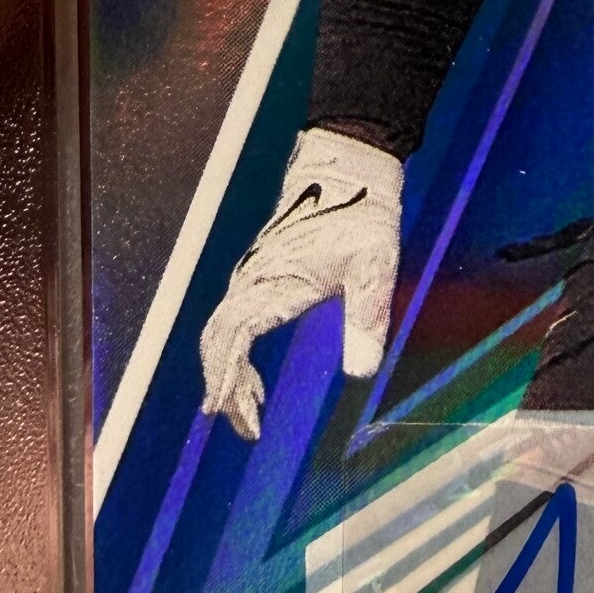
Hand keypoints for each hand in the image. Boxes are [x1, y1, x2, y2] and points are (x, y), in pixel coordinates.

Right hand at [199, 128, 403, 440]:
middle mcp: (253, 280)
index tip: (231, 416)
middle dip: (225, 386)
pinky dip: (233, 351)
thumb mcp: (375, 267)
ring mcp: (253, 274)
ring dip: (228, 371)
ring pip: (222, 330)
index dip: (226, 380)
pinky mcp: (260, 271)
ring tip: (249, 411)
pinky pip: (234, 318)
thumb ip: (368, 319)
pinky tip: (252, 374)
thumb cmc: (362, 213)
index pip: (232, 340)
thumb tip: (361, 373)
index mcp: (274, 283)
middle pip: (218, 340)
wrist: (349, 165)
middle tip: (245, 427)